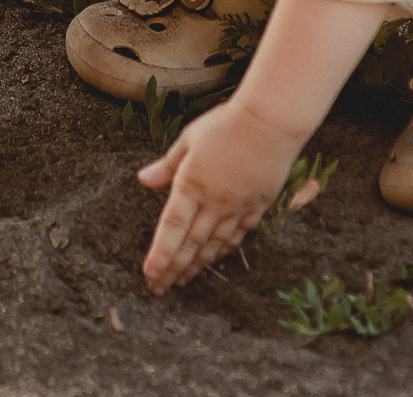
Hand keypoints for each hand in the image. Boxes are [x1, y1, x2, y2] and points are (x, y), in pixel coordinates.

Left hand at [135, 98, 305, 292]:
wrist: (270, 123)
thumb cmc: (225, 125)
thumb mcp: (188, 141)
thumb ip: (166, 166)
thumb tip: (142, 180)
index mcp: (191, 186)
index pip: (171, 229)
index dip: (160, 255)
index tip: (150, 275)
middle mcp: (214, 203)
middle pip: (190, 244)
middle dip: (173, 269)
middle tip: (159, 289)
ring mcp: (238, 207)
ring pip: (214, 245)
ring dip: (196, 265)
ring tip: (183, 281)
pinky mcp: (257, 206)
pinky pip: (238, 234)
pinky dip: (223, 249)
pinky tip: (215, 257)